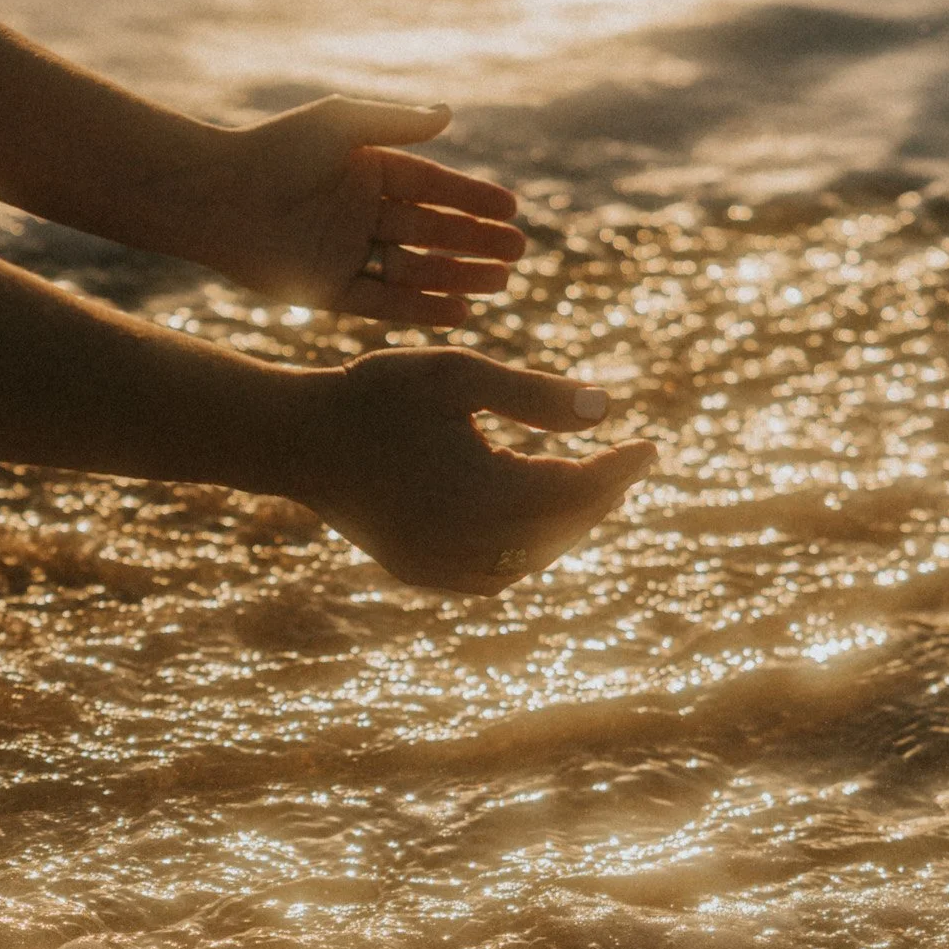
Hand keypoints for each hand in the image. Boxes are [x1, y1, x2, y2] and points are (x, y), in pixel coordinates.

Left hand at [165, 95, 525, 323]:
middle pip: (431, 231)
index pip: (432, 187)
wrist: (215, 196)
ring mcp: (347, 254)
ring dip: (458, 277)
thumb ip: (396, 124)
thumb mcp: (340, 125)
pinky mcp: (329, 291)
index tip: (512, 209)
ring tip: (500, 283)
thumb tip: (449, 115)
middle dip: (475, 242)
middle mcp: (361, 214)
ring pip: (415, 270)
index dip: (472, 199)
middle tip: (518, 252)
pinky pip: (384, 303)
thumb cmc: (275, 150)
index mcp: (366, 171)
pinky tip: (460, 312)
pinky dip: (421, 308)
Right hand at [298, 349, 656, 593]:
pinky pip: (493, 572)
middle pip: (559, 532)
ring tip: (588, 484)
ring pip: (530, 559)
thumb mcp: (460, 375)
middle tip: (626, 463)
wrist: (296, 437)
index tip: (652, 445)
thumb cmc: (377, 394)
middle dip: (596, 497)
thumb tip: (609, 410)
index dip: (619, 471)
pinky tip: (533, 517)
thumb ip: (536, 396)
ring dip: (562, 524)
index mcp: (482, 497)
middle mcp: (465, 547)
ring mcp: (440, 568)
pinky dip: (521, 546)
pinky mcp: (421, 573)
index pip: (576, 494)